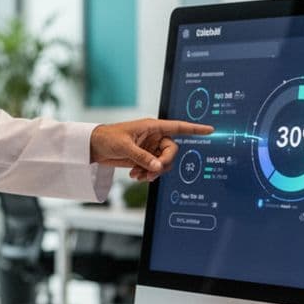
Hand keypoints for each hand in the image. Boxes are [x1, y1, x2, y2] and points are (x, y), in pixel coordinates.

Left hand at [90, 119, 213, 181]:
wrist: (94, 147)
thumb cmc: (107, 138)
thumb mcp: (125, 146)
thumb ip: (143, 157)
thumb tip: (157, 168)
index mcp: (153, 127)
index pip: (178, 127)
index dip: (195, 129)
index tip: (210, 130)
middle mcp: (154, 137)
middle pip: (171, 152)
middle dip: (163, 163)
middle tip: (152, 172)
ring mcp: (149, 149)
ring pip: (163, 163)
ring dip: (153, 171)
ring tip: (139, 176)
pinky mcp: (144, 159)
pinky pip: (153, 169)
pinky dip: (146, 174)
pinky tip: (135, 176)